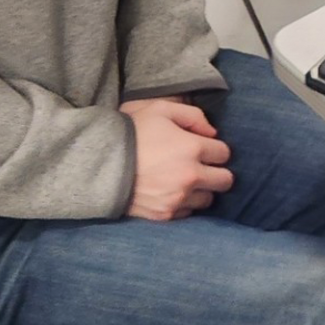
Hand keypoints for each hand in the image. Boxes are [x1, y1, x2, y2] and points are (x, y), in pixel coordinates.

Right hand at [119, 98, 232, 221]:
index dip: (216, 149)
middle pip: (225, 180)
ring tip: (185, 180)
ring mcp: (177, 198)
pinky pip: (188, 213)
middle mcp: (190, 176)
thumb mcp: (161, 109)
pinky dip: (184, 204)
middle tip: (204, 167)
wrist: (100, 165)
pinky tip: (172, 192)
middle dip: (218, 172)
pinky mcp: (164, 215)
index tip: (205, 149)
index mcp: (192, 148)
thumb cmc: (132, 132)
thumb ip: (193, 116)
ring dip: (202, 190)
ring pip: (208, 199)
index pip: (224, 153)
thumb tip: (212, 133)